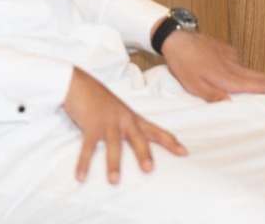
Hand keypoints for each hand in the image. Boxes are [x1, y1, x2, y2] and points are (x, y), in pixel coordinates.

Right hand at [62, 66, 186, 183]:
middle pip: (138, 138)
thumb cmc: (101, 101)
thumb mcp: (121, 112)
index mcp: (133, 119)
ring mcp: (108, 122)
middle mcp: (124, 120)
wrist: (80, 83)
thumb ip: (130, 127)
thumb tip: (139, 147)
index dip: (170, 142)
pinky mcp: (91, 124)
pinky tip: (81, 176)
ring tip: (115, 181)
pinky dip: (84, 163)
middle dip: (144, 154)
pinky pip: (88, 147)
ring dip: (114, 163)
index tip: (184, 152)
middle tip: (149, 169)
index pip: (156, 131)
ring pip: (113, 144)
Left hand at [161, 29, 264, 99]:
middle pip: (263, 77)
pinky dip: (250, 74)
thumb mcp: (192, 85)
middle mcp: (234, 66)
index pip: (258, 85)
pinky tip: (247, 78)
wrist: (177, 37)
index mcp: (227, 77)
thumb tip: (231, 105)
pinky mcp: (227, 52)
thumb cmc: (183, 63)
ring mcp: (232, 57)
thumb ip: (212, 96)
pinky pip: (242, 66)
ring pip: (253, 72)